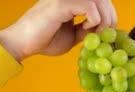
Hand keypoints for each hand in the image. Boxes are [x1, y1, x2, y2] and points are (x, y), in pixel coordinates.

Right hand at [0, 0, 117, 60]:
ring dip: (105, 19)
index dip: (110, 14)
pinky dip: (94, 20)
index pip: (100, 0)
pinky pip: (90, 7)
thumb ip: (86, 29)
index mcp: (72, 0)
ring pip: (99, 0)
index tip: (108, 32)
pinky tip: (86, 28)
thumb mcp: (72, 36)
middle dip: (111, 17)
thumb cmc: (43, 40)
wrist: (22, 44)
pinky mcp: (62, 4)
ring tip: (99, 34)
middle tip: (108, 34)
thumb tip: (103, 30)